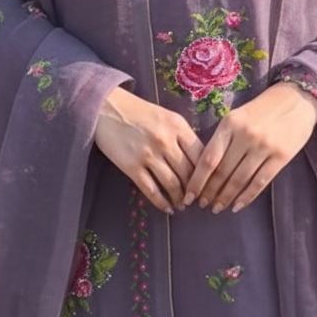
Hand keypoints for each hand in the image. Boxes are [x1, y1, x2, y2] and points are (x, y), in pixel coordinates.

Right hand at [94, 86, 203, 213]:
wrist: (107, 108)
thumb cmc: (139, 112)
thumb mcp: (167, 117)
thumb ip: (182, 135)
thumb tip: (198, 161)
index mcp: (178, 126)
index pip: (201, 156)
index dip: (207, 174)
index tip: (209, 185)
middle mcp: (166, 141)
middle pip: (188, 173)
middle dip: (195, 190)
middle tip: (197, 200)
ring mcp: (148, 155)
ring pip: (172, 184)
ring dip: (180, 199)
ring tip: (182, 205)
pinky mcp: (132, 166)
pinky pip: (151, 190)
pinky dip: (162, 203)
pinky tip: (167, 208)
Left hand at [183, 81, 316, 213]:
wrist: (296, 99)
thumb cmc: (262, 109)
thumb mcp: (237, 116)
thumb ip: (223, 138)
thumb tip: (205, 168)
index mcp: (229, 124)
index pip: (208, 159)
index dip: (197, 181)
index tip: (188, 196)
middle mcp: (245, 135)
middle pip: (222, 172)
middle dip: (210, 192)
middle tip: (202, 205)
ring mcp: (263, 146)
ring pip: (239, 179)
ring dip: (226, 197)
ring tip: (217, 208)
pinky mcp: (281, 156)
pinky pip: (260, 181)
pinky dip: (247, 196)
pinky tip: (238, 206)